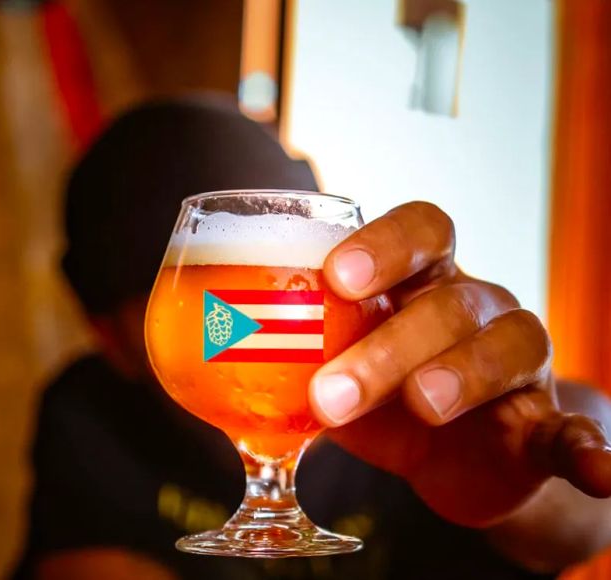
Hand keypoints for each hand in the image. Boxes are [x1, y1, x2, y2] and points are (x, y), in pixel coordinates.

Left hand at [310, 201, 610, 526]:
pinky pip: (573, 428)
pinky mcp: (541, 424)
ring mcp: (516, 363)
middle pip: (448, 302)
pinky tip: (598, 469)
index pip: (421, 231)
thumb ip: (300, 349)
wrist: (443, 457)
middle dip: (390, 344)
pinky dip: (590, 446)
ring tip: (423, 407)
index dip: (385, 245)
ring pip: (507, 347)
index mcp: (422, 281)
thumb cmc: (379, 396)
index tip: (338, 276)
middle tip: (333, 392)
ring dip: (462, 376)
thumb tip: (219, 342)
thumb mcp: (338, 366)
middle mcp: (474, 308)